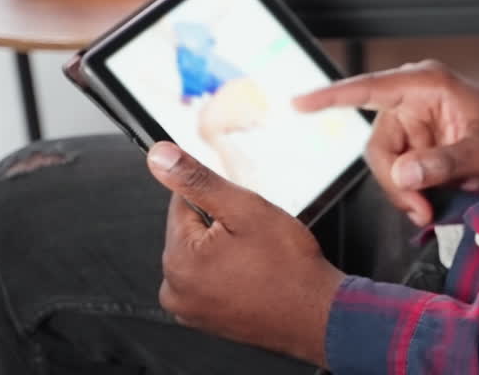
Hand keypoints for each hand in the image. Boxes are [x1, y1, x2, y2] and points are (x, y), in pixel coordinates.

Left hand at [147, 141, 340, 367]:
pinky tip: (255, 276)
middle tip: (256, 239)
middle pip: (191, 233)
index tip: (242, 214)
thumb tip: (161, 157)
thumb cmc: (289, 267)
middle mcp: (175, 290)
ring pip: (202, 257)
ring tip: (258, 260)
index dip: (218, 201)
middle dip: (222, 228)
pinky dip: (229, 274)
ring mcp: (190, 310)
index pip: (182, 205)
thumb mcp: (245, 209)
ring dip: (226, 251)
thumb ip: (198, 181)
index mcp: (178, 260)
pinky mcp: (206, 320)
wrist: (317, 313)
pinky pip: (210, 281)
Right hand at [293, 60, 478, 226]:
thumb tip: (403, 174)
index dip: (332, 96)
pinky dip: (407, 192)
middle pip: (378, 145)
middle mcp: (410, 99)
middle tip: (419, 211)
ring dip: (401, 192)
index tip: (298, 103)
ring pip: (383, 164)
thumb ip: (446, 162)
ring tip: (428, 210)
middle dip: (393, 182)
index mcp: (425, 84)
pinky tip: (427, 203)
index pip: (369, 88)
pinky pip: (394, 172)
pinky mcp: (410, 143)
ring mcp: (408, 122)